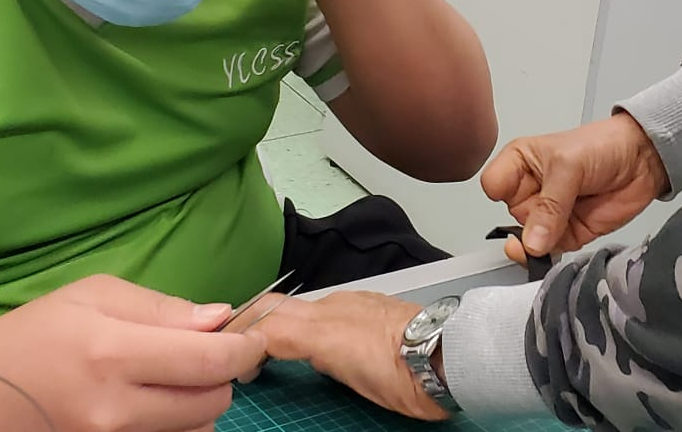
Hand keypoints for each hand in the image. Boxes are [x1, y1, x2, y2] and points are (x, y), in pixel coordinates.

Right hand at [0, 274, 266, 431]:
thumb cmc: (37, 335)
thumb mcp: (93, 296)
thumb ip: (161, 308)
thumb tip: (220, 319)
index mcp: (112, 354)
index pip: (209, 361)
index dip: (244, 348)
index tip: (251, 337)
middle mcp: (114, 410)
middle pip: (213, 403)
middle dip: (220, 376)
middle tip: (202, 354)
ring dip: (199, 406)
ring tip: (171, 381)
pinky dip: (176, 428)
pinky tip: (155, 406)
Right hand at [252, 293, 447, 421]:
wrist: (449, 356)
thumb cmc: (407, 377)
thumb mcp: (354, 380)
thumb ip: (318, 359)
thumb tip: (302, 357)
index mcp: (321, 328)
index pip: (265, 324)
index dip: (241, 339)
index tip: (233, 360)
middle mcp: (332, 307)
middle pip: (276, 306)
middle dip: (251, 322)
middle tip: (236, 348)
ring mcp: (351, 302)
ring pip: (301, 305)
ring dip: (277, 322)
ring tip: (266, 348)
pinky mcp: (369, 303)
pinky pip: (326, 306)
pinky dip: (307, 321)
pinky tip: (311, 340)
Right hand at [482, 114, 668, 262]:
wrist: (644, 159)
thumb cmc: (602, 146)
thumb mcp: (569, 166)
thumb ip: (549, 205)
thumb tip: (531, 243)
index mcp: (520, 162)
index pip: (493, 184)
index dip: (502, 194)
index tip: (519, 196)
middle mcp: (530, 189)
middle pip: (510, 216)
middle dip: (526, 222)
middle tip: (548, 214)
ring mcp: (549, 215)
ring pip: (528, 240)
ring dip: (536, 245)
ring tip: (551, 237)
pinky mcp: (569, 234)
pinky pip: (550, 252)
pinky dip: (549, 257)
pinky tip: (548, 255)